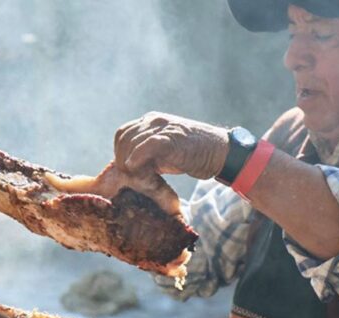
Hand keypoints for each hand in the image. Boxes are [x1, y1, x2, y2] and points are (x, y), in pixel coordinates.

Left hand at [113, 111, 229, 178]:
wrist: (219, 152)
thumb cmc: (192, 155)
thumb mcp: (164, 151)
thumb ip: (146, 154)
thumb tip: (128, 166)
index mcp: (151, 121)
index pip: (123, 134)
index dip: (119, 152)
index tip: (125, 169)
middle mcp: (154, 120)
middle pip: (123, 137)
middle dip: (121, 158)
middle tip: (130, 175)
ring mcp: (163, 127)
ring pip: (131, 141)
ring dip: (129, 162)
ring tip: (138, 176)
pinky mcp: (171, 137)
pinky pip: (146, 145)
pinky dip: (137, 158)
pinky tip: (136, 169)